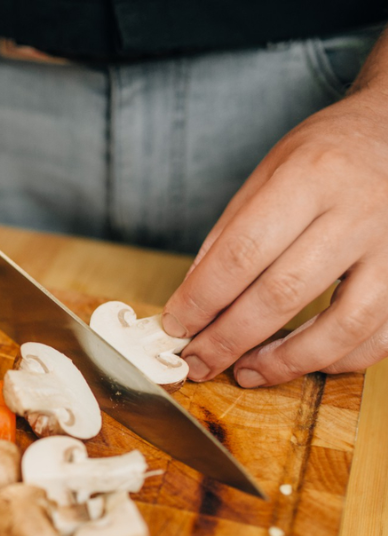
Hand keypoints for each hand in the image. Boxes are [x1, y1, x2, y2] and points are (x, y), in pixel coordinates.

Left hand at [161, 76, 387, 386]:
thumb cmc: (327, 154)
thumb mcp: (268, 173)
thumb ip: (230, 235)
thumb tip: (194, 299)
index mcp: (310, 177)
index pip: (241, 253)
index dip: (202, 300)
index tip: (177, 326)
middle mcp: (358, 210)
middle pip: (282, 294)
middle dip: (229, 339)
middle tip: (198, 361)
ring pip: (341, 325)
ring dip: (285, 362)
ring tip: (246, 372)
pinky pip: (381, 334)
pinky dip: (339, 360)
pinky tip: (304, 362)